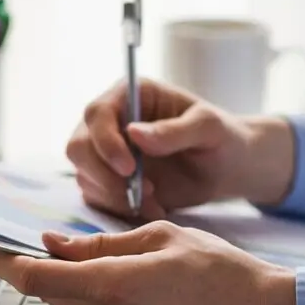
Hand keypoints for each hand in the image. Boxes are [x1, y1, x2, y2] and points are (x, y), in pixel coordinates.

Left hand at [0, 222, 302, 304]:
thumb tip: (54, 244)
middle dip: (42, 266)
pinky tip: (129, 283)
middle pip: (48, 292)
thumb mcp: (158, 237)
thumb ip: (99, 245)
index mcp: (109, 287)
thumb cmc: (221, 273)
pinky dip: (98, 299)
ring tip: (105, 258)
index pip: (32, 279)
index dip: (5, 262)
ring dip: (74, 282)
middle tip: (47, 241)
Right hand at [66, 78, 296, 219]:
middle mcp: (110, 122)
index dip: (105, 141)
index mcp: (129, 95)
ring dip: (115, 195)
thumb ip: (174, 131)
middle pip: (79, 147)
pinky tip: (153, 207)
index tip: (128, 168)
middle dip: (105, 175)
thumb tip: (134, 133)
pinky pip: (97, 198)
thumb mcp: (207, 128)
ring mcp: (105, 153)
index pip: (97, 113)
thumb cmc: (221, 137)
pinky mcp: (108, 180)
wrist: (225, 168)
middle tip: (144, 191)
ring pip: (85, 176)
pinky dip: (120, 209)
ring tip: (155, 201)